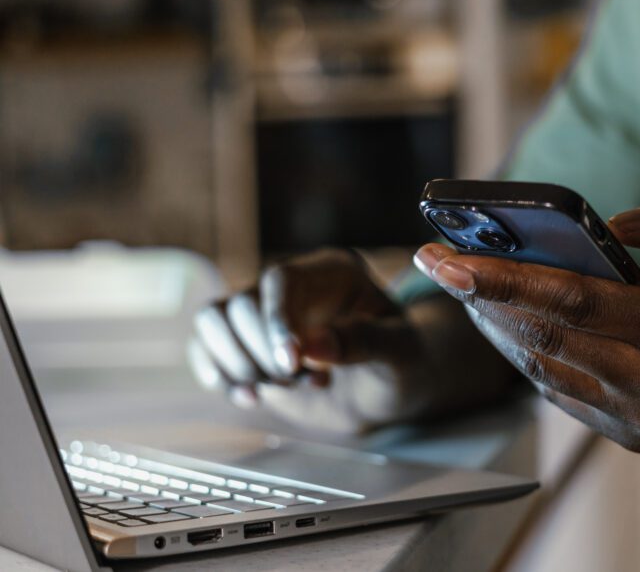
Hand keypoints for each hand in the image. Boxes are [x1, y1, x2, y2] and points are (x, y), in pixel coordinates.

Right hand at [187, 248, 434, 433]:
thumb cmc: (403, 361)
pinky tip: (252, 398)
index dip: (277, 321)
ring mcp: (265, 312)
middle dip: (265, 355)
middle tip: (303, 380)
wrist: (393, 386)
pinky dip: (217, 374)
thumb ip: (364, 342)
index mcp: (333, 272)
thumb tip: (312, 344)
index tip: (290, 364)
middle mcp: (293, 285)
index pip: (282, 280)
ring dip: (239, 364)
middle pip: (242, 303)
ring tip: (284, 387)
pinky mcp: (246, 343)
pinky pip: (205, 345)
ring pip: (213, 319)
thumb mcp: (400, 352)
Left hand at [414, 185, 639, 458]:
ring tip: (460, 285)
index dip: (506, 277)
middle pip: (546, 336)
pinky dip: (527, 355)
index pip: (577, 302)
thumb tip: (615, 223)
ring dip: (496, 325)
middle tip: (433, 260)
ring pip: (545, 368)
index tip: (450, 256)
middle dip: (480, 297)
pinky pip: (563, 392)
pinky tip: (504, 323)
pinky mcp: (635, 439)